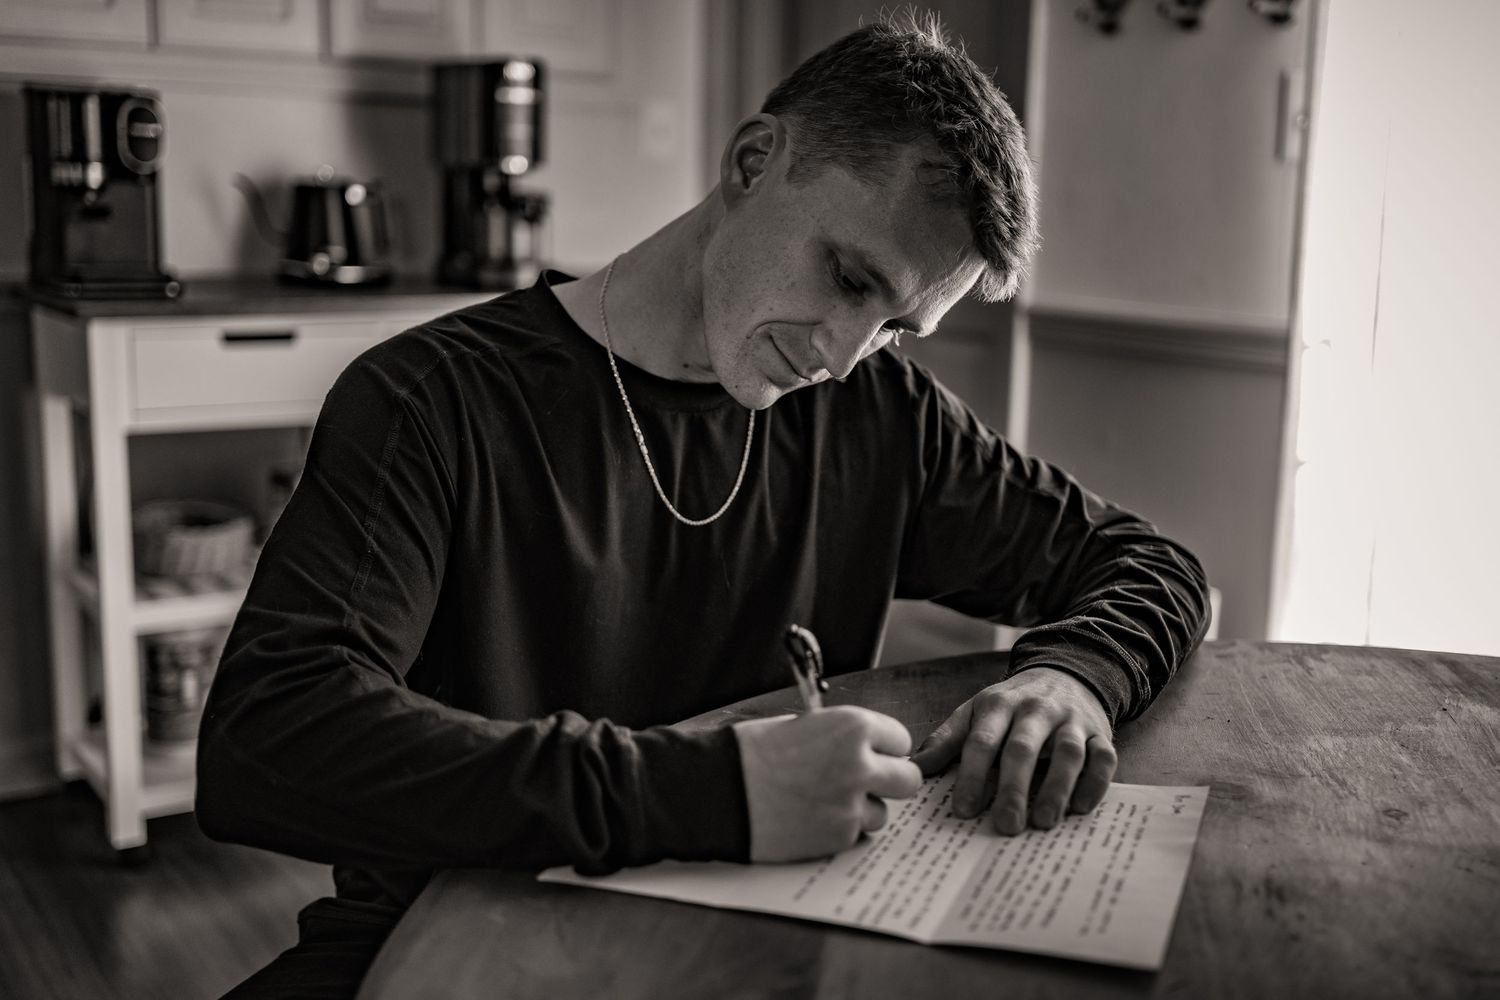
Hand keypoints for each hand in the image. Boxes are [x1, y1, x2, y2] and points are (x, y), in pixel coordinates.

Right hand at [734, 706, 922, 862]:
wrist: (716, 791)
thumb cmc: (750, 752)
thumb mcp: (800, 724)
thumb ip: (840, 736)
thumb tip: (863, 749)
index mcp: (852, 727)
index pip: (900, 740)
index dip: (883, 748)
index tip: (871, 753)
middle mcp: (860, 765)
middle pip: (908, 780)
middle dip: (888, 781)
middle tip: (863, 782)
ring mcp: (851, 805)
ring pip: (881, 812)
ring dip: (860, 809)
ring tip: (824, 801)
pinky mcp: (837, 837)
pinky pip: (854, 835)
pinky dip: (838, 829)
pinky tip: (809, 818)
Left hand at [910, 667, 1115, 834]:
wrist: (1066, 673)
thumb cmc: (1012, 705)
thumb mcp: (975, 712)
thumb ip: (947, 740)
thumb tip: (913, 769)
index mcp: (998, 704)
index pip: (982, 741)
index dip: (971, 775)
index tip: (962, 810)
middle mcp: (1036, 710)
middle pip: (1023, 748)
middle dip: (1013, 788)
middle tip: (1005, 825)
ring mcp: (1071, 720)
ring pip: (1067, 753)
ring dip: (1056, 788)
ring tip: (1043, 822)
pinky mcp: (1100, 733)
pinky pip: (1103, 757)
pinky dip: (1095, 782)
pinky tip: (1080, 808)